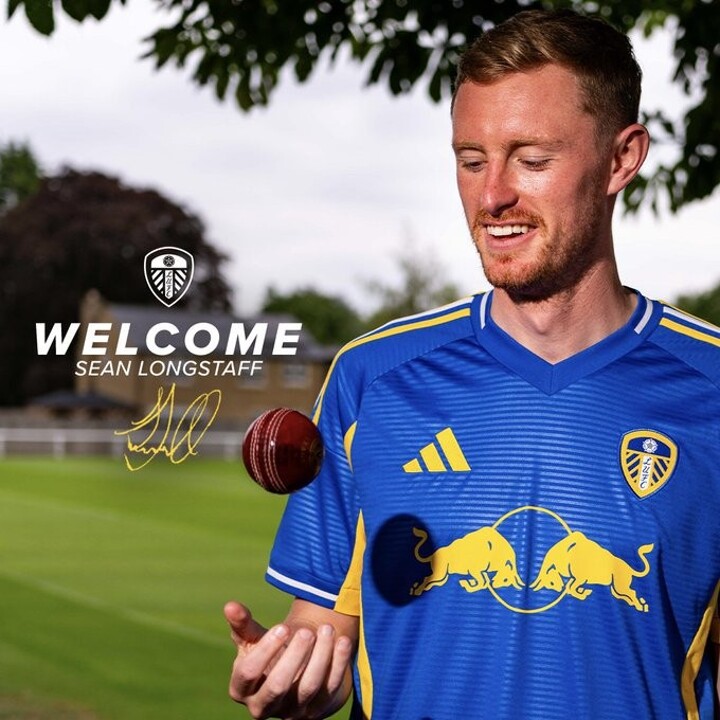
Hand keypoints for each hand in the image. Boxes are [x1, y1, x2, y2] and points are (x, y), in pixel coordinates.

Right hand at [224, 600, 354, 718]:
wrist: (295, 670)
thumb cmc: (269, 651)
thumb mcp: (253, 639)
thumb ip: (242, 624)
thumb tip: (230, 605)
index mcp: (241, 689)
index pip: (248, 673)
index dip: (265, 649)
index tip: (282, 626)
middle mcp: (263, 706)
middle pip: (277, 686)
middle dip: (294, 656)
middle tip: (306, 631)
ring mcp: (291, 712)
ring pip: (307, 688)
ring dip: (320, 657)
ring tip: (327, 630)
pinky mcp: (316, 711)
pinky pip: (330, 689)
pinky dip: (338, 664)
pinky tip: (342, 641)